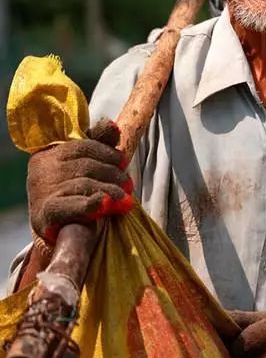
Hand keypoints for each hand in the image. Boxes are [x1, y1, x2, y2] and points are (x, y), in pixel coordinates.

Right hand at [27, 118, 133, 246]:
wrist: (52, 231)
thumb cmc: (70, 193)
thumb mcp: (81, 166)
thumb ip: (98, 144)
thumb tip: (114, 126)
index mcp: (50, 153)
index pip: (83, 146)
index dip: (107, 153)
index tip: (124, 163)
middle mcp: (43, 169)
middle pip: (86, 166)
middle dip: (112, 174)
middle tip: (129, 185)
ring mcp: (42, 191)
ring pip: (84, 185)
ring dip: (110, 191)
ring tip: (126, 199)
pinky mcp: (45, 214)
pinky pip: (71, 206)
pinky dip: (90, 205)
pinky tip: (105, 204)